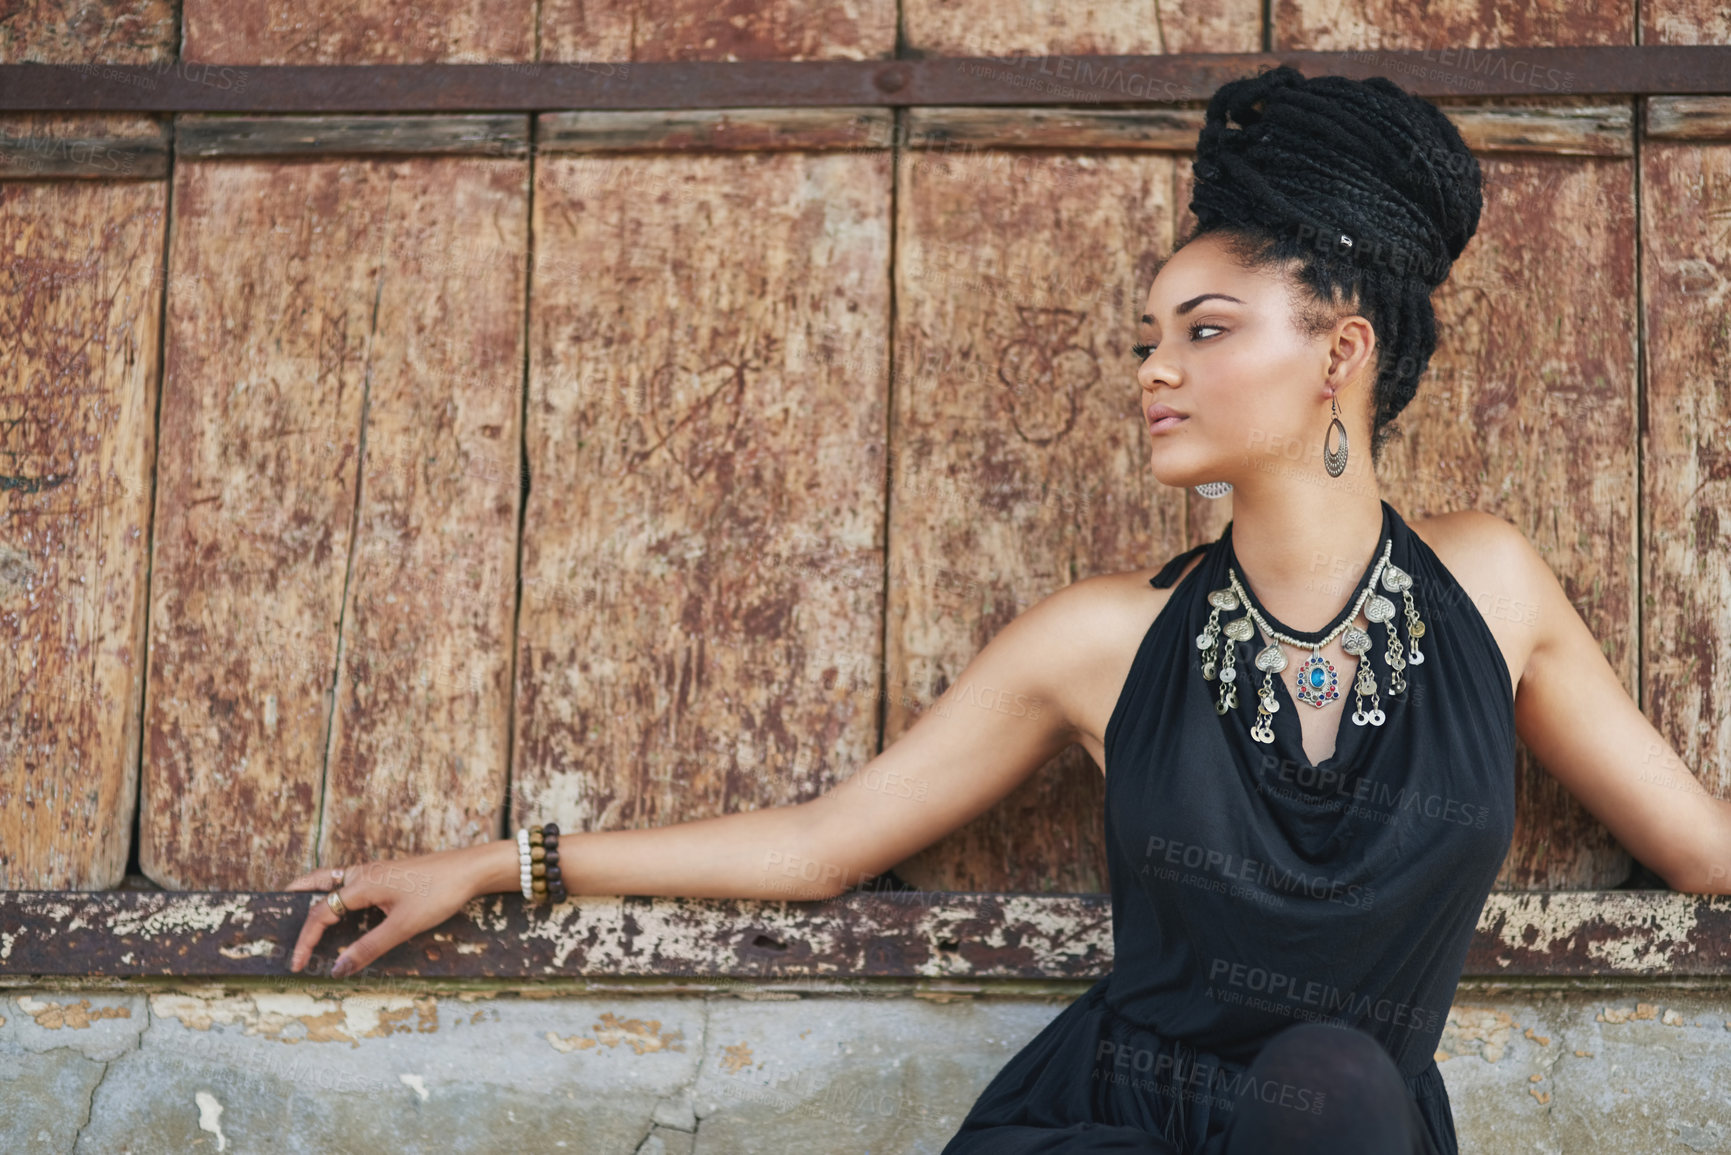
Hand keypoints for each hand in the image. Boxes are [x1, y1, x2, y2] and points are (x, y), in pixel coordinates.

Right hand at [282, 845, 484, 977]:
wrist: (471, 869)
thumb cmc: (439, 894)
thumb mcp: (403, 926)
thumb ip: (369, 948)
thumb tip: (337, 969)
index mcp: (362, 884)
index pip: (321, 914)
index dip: (306, 941)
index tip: (297, 964)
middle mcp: (364, 873)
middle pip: (319, 882)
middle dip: (297, 896)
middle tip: (278, 908)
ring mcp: (378, 871)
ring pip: (336, 878)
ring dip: (317, 891)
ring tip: (303, 903)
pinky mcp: (390, 873)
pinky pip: (353, 881)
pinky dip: (338, 890)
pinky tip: (346, 903)